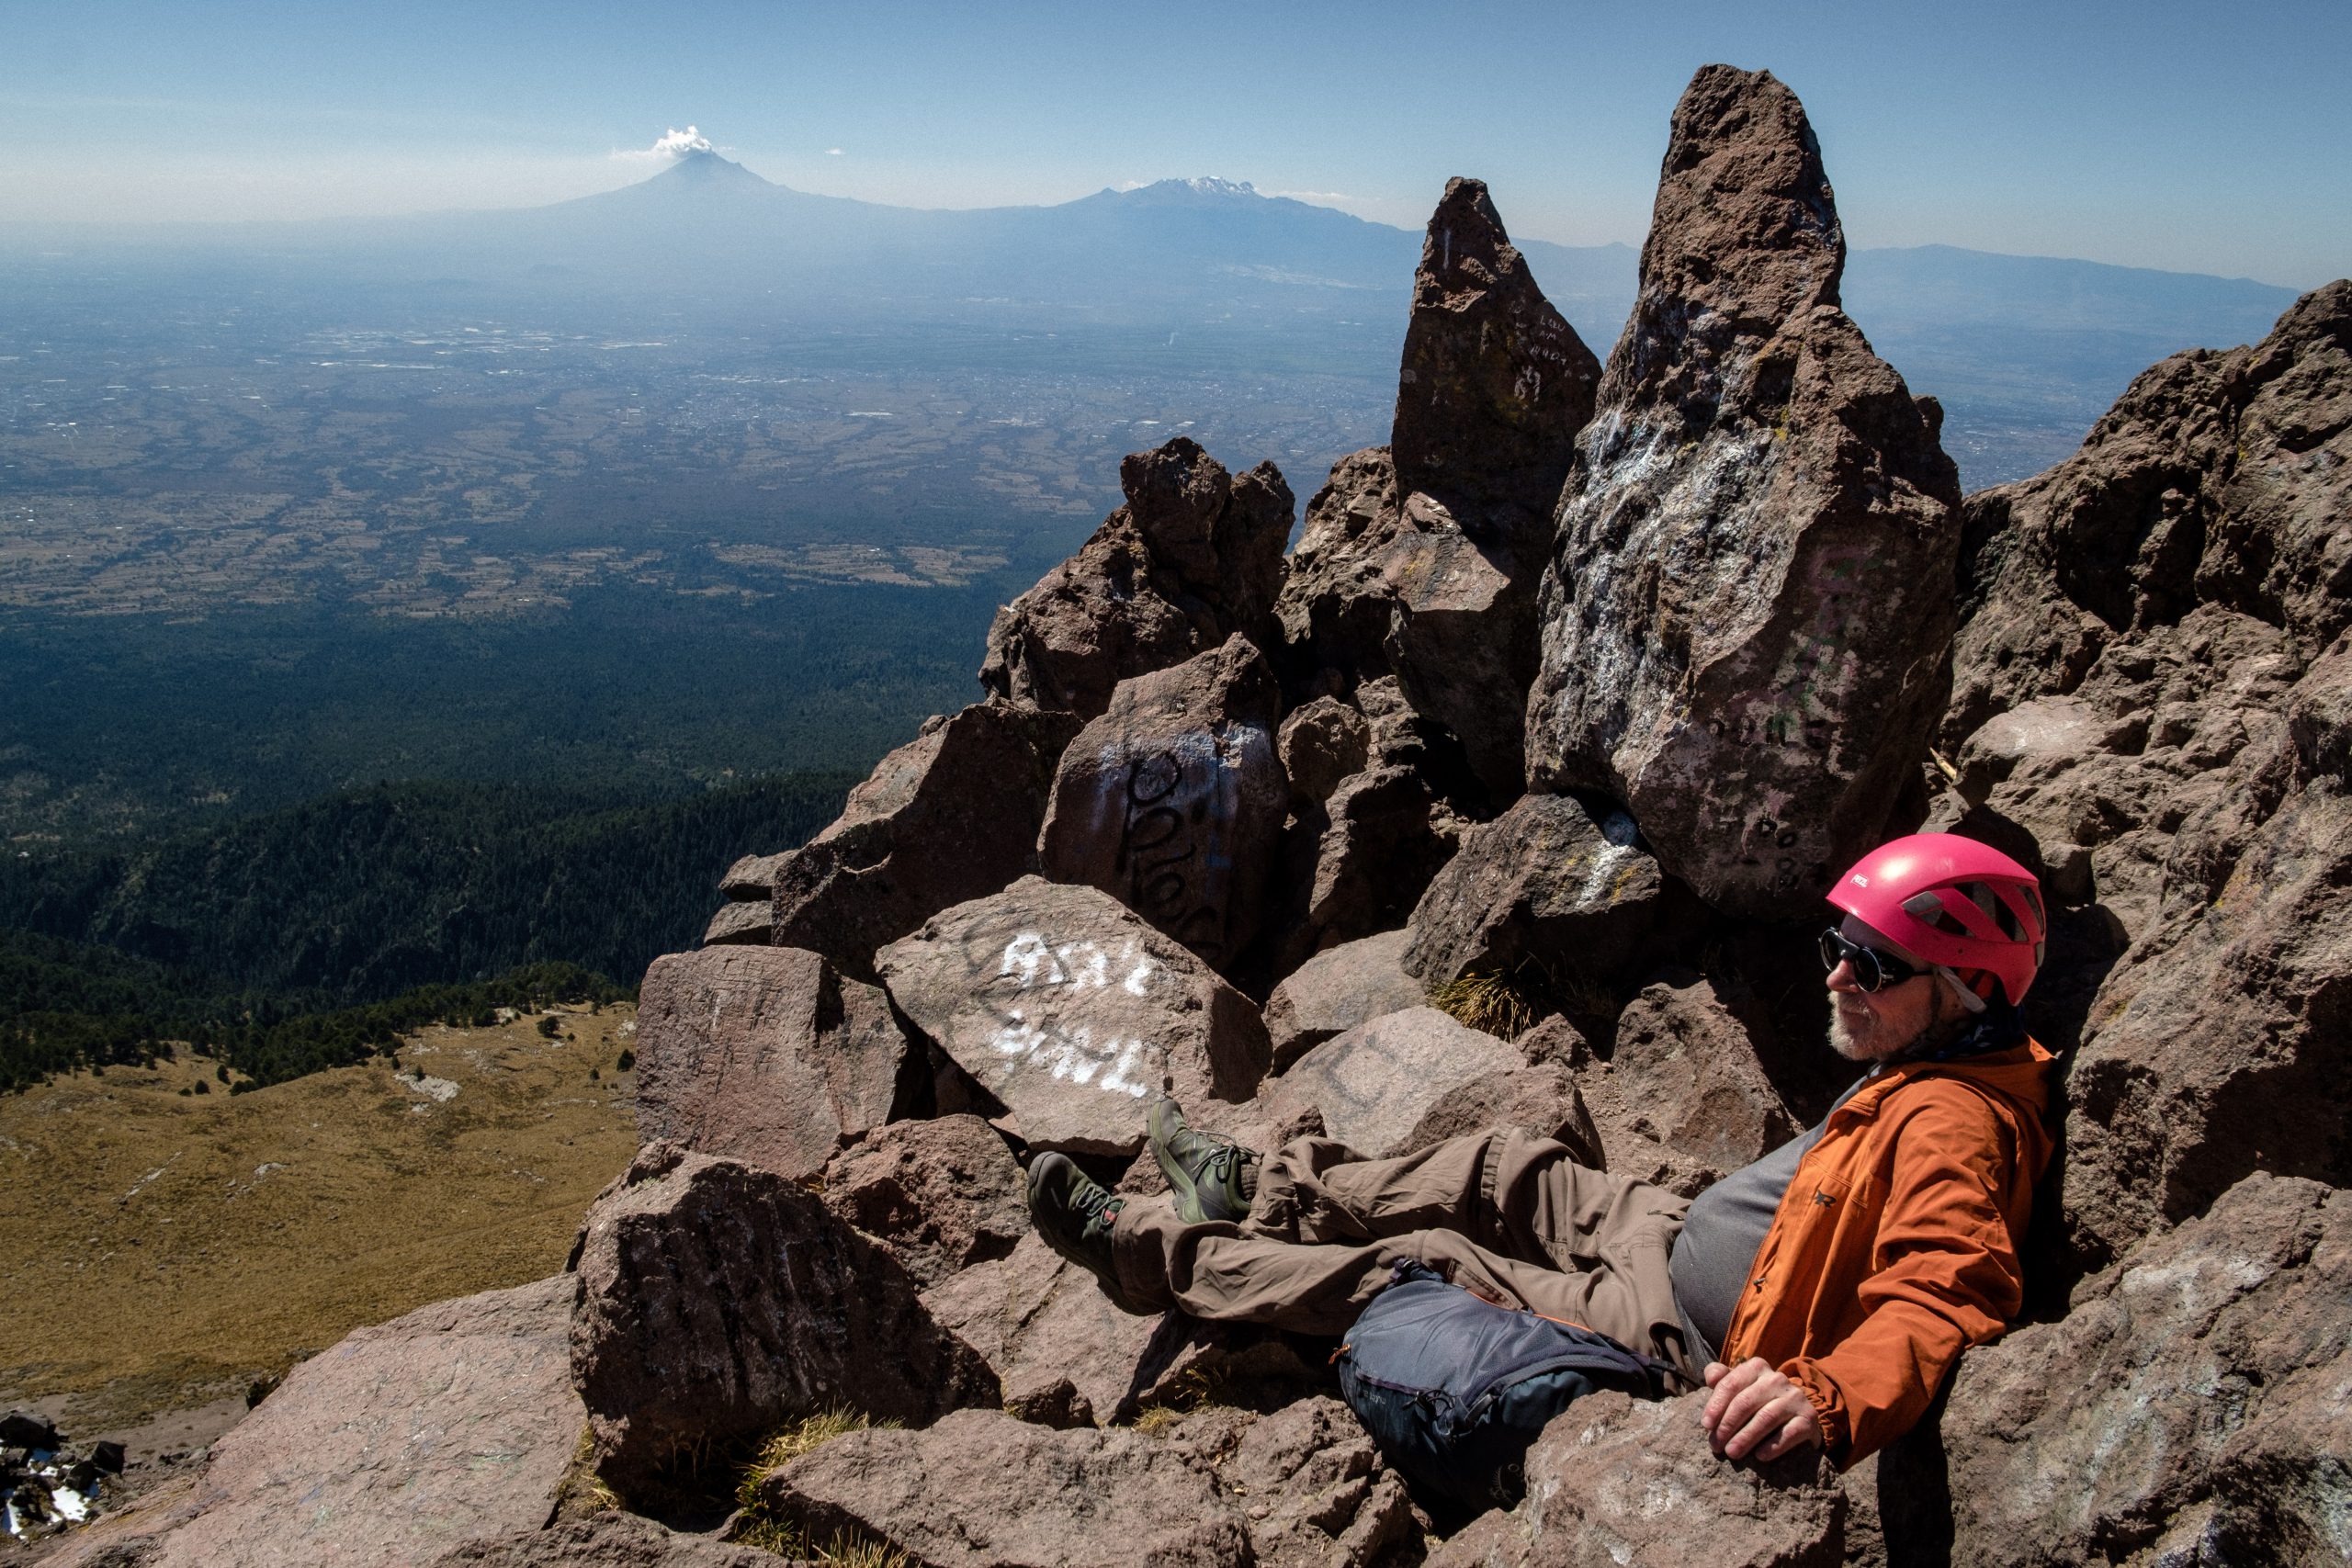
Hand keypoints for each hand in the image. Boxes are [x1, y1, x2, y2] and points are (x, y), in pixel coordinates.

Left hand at [1700, 1358, 1821, 1462]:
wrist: (1798, 1418)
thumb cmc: (1759, 1402)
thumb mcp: (1741, 1387)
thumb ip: (1722, 1378)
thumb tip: (1710, 1378)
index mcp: (1756, 1367)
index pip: (1730, 1384)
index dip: (1715, 1405)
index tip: (1706, 1426)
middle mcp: (1777, 1378)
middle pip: (1745, 1402)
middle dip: (1727, 1425)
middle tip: (1716, 1446)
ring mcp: (1795, 1397)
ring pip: (1765, 1417)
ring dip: (1746, 1438)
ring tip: (1732, 1453)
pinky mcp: (1809, 1418)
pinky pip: (1789, 1433)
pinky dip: (1773, 1446)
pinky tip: (1760, 1456)